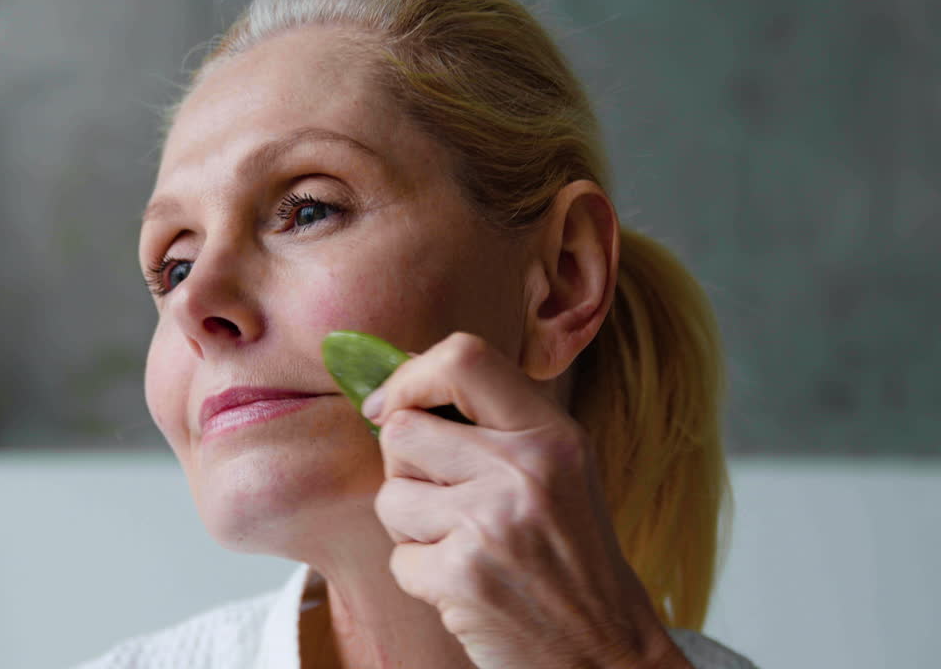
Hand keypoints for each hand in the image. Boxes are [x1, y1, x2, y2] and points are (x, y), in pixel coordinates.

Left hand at [364, 332, 690, 668]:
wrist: (608, 651)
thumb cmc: (571, 556)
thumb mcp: (557, 470)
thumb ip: (492, 423)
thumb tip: (398, 384)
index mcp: (550, 434)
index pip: (462, 357)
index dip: (409, 376)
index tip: (389, 404)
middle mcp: (524, 470)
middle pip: (402, 431)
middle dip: (405, 468)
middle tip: (446, 501)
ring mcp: (491, 524)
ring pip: (389, 497)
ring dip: (410, 528)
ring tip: (462, 545)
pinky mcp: (462, 578)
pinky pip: (398, 560)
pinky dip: (421, 578)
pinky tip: (465, 585)